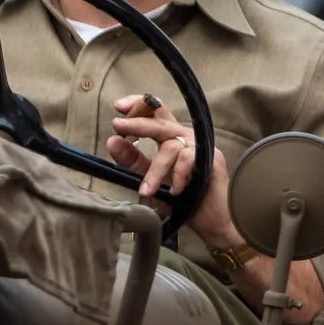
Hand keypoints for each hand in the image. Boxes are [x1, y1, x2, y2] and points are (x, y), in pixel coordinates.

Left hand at [105, 94, 241, 248]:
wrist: (210, 219)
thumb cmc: (181, 197)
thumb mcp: (148, 177)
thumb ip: (131, 160)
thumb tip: (112, 141)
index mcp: (170, 137)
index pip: (156, 112)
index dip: (139, 105)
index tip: (118, 107)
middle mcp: (185, 137)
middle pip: (160, 121)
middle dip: (137, 122)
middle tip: (118, 126)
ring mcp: (199, 146)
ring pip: (171, 146)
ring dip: (155, 170)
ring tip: (146, 190)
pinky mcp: (211, 159)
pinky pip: (188, 160)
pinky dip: (177, 175)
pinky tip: (173, 190)